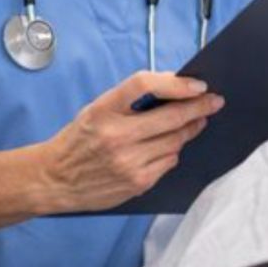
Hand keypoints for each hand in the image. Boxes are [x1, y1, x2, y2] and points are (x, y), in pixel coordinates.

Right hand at [31, 72, 222, 212]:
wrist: (52, 179)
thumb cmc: (79, 139)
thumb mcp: (97, 109)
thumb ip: (132, 98)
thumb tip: (176, 85)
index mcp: (103, 110)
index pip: (144, 84)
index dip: (176, 83)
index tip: (198, 84)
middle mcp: (115, 135)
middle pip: (171, 116)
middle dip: (200, 107)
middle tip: (215, 100)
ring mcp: (128, 162)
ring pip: (176, 140)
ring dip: (189, 129)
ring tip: (195, 121)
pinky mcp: (137, 182)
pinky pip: (169, 161)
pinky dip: (173, 151)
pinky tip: (168, 146)